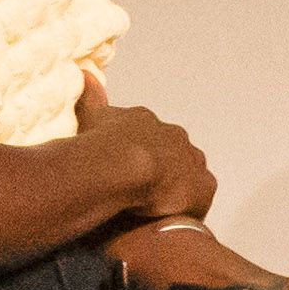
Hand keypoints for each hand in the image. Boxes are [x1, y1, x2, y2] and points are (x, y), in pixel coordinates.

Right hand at [72, 76, 217, 223]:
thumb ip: (90, 97)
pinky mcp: (202, 187)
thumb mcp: (91, 116)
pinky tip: (169, 217)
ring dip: (175, 187)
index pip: (144, 135)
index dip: (135, 152)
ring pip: (187, 174)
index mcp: (146, 121)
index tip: (125, 167)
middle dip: (160, 168)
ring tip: (155, 207)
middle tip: (140, 192)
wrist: (122, 167)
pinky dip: (187, 206)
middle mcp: (174, 136)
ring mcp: (191, 161)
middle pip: (170, 153)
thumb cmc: (99, 144)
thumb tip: (86, 72)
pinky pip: (198, 198)